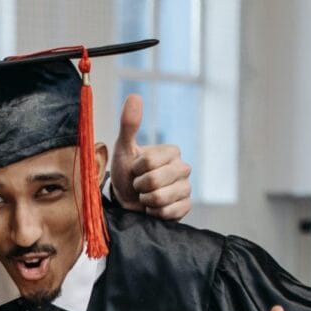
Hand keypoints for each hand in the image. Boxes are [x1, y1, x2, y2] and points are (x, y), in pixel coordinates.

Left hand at [110, 93, 192, 220]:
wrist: (126, 200)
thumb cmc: (126, 172)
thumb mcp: (124, 148)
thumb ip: (129, 124)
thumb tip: (134, 96)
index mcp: (172, 151)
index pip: (149, 161)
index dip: (136, 169)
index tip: (135, 170)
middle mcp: (183, 168)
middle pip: (155, 180)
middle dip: (140, 186)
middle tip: (139, 185)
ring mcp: (186, 188)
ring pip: (162, 198)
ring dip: (146, 200)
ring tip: (145, 197)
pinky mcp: (185, 207)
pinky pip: (169, 213)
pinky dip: (155, 214)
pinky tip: (153, 209)